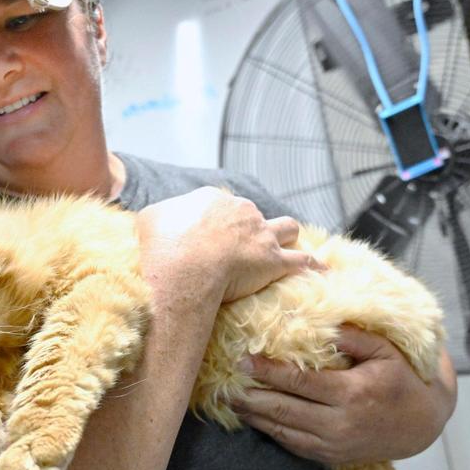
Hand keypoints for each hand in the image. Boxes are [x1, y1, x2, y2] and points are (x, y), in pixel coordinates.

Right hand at [135, 187, 315, 302]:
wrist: (183, 268)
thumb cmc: (161, 247)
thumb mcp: (148, 220)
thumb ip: (157, 218)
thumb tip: (155, 221)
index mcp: (212, 199)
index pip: (219, 206)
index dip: (215, 222)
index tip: (207, 239)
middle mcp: (241, 211)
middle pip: (252, 215)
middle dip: (248, 229)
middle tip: (237, 250)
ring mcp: (261, 235)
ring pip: (286, 227)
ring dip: (286, 236)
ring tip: (285, 248)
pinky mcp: (274, 261)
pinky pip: (302, 261)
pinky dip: (312, 266)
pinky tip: (321, 270)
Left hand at [234, 326, 456, 463]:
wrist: (421, 426)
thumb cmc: (402, 381)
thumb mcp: (387, 351)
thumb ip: (356, 337)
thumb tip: (324, 322)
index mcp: (351, 394)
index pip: (299, 382)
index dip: (268, 372)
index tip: (244, 360)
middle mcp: (338, 424)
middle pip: (282, 409)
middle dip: (250, 395)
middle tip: (225, 382)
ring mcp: (332, 445)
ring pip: (282, 430)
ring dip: (253, 416)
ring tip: (229, 400)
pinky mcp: (329, 457)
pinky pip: (291, 444)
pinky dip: (269, 431)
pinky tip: (253, 417)